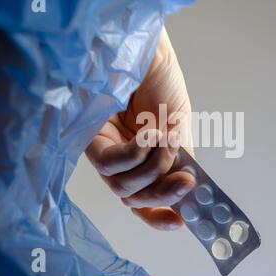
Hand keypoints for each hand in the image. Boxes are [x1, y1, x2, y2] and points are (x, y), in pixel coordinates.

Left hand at [86, 28, 194, 230]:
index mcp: (144, 160)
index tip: (180, 223)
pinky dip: (136, 154)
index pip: (144, 197)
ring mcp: (105, 150)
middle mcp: (122, 160)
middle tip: (186, 182)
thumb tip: (186, 193)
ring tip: (166, 138)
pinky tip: (149, 134)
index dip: (159, 214)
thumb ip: (178, 162)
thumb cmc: (163, 84)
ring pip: (122, 186)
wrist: (149, 52)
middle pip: (133, 198)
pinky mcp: (89, 138)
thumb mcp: (179, 128)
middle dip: (162, 195)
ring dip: (153, 169)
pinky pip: (110, 163)